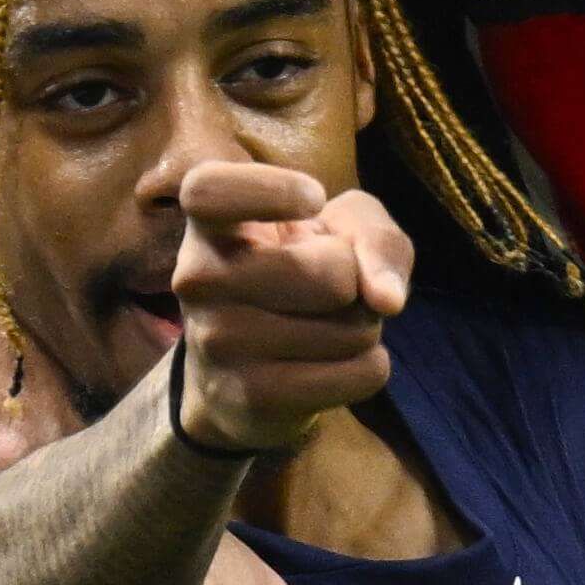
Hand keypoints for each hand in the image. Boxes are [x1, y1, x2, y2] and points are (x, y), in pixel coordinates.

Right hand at [167, 162, 413, 457]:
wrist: (247, 380)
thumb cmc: (298, 275)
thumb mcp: (340, 230)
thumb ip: (373, 235)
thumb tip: (386, 299)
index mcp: (208, 223)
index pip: (208, 191)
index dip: (269, 189)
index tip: (315, 199)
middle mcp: (198, 278)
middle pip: (332, 275)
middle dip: (358, 281)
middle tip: (332, 288)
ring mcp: (218, 341)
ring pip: (352, 329)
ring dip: (364, 328)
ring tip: (325, 326)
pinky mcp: (251, 396)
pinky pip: (360, 374)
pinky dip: (371, 367)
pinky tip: (337, 364)